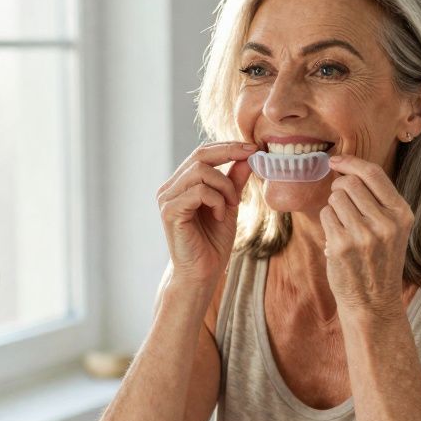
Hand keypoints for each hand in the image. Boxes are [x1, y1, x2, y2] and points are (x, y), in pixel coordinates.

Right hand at [156, 141, 255, 284]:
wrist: (203, 273)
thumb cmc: (213, 243)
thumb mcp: (229, 205)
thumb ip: (234, 181)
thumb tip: (248, 156)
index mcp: (181, 184)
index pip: (202, 153)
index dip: (227, 147)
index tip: (253, 148)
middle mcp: (169, 188)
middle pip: (199, 155)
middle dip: (229, 153)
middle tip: (251, 158)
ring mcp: (167, 199)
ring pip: (201, 172)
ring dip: (224, 186)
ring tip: (231, 205)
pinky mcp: (169, 211)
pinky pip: (199, 192)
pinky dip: (216, 201)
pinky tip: (220, 216)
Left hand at [319, 155, 413, 318]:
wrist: (373, 302)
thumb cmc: (378, 260)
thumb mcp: (392, 229)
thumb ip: (376, 200)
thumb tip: (345, 169)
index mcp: (402, 214)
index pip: (374, 173)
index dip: (350, 162)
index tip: (335, 161)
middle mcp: (386, 223)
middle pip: (350, 184)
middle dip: (338, 187)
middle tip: (339, 202)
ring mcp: (364, 235)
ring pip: (335, 198)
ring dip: (333, 207)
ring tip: (343, 226)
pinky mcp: (342, 246)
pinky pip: (325, 216)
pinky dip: (327, 222)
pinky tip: (337, 239)